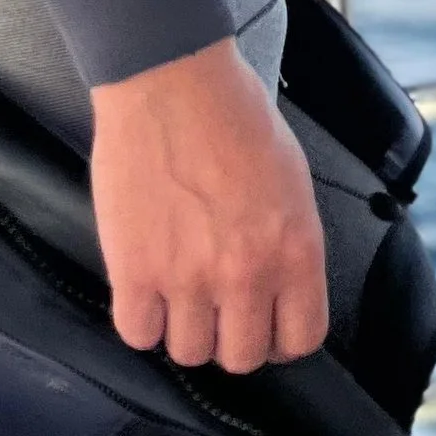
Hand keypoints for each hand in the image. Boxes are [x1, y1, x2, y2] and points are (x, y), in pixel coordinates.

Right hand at [90, 36, 329, 373]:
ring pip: (190, 352)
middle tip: (214, 308)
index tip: (264, 326)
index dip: (280, 339)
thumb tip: (279, 286)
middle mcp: (247, 273)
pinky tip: (144, 290)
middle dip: (230, 337)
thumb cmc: (233, 115)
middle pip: (242, 356)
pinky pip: (138, 333)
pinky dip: (141, 321)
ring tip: (175, 294)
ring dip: (183, 329)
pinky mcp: (135, 269)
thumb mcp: (291, 181)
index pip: (301, 339)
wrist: (171, 79)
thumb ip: (289, 243)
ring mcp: (188, 276)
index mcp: (296, 250)